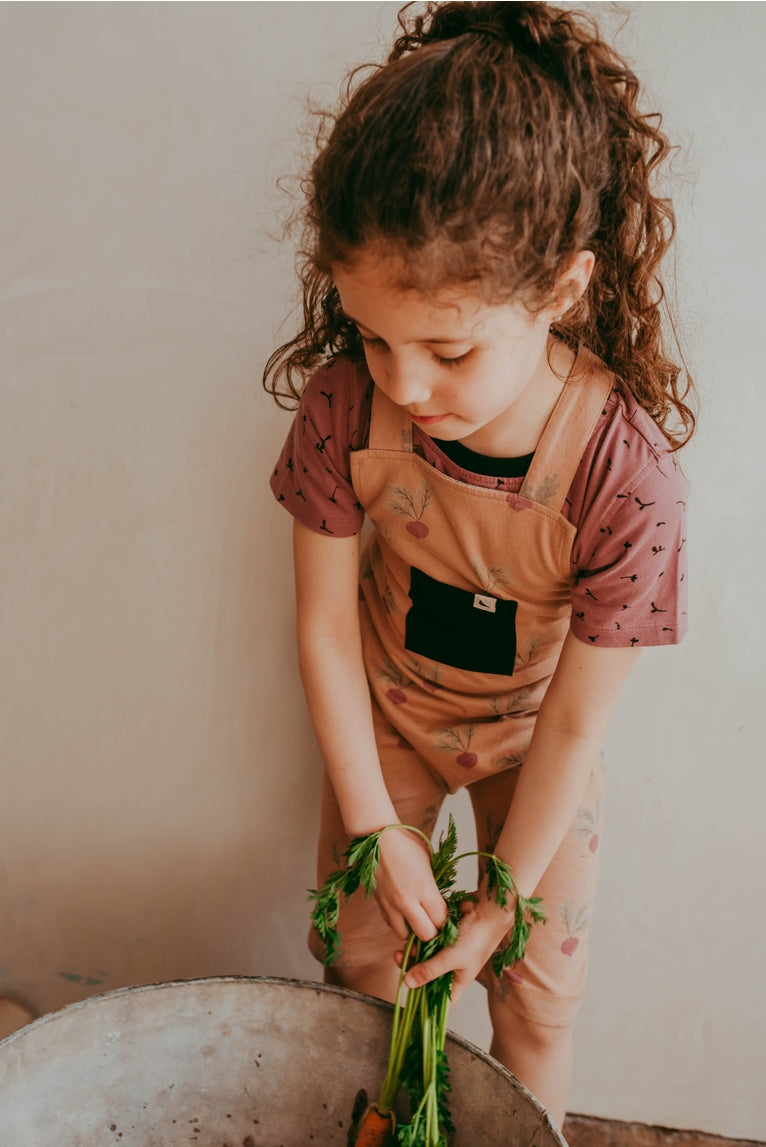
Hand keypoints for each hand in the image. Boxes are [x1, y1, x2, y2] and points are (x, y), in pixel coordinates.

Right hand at [372, 827, 447, 943]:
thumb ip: (434, 885)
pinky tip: (403, 911)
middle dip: (432, 930)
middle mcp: (407, 901)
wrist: (376, 837)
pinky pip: (391, 924)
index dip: (446, 920)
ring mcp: (391, 905)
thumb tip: (440, 900)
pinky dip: (399, 922)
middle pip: (426, 935)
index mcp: (424, 888)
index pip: (441, 920)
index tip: (445, 914)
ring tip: (417, 918)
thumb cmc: (405, 844)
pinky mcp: (379, 904)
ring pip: (405, 936)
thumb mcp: (428, 862)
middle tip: (433, 921)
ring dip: (413, 930)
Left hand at [399, 893, 515, 1005]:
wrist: (487, 910)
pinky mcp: (443, 936)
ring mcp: (446, 952)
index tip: (407, 1000)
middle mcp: (451, 969)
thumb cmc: (477, 938)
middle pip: (426, 977)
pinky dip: (419, 939)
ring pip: (424, 958)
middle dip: (412, 970)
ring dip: (413, 953)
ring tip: (402, 947)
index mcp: (457, 981)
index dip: (425, 1005)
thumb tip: (407, 983)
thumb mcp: (452, 958)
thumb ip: (429, 970)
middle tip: (399, 959)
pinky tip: (410, 936)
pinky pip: (427, 942)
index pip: (440, 1002)